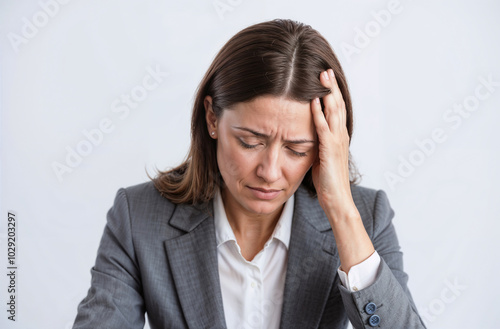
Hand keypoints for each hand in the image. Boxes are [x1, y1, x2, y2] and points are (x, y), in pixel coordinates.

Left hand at [310, 69, 356, 220]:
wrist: (337, 199)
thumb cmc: (328, 181)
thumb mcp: (321, 156)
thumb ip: (318, 142)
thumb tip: (308, 133)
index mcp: (338, 136)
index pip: (336, 109)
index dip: (332, 93)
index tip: (325, 79)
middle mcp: (340, 135)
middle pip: (337, 105)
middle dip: (331, 87)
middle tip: (326, 69)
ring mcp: (337, 142)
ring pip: (333, 112)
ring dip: (327, 93)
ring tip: (322, 77)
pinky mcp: (329, 150)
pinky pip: (323, 128)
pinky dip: (319, 114)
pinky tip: (315, 101)